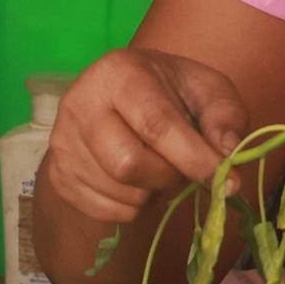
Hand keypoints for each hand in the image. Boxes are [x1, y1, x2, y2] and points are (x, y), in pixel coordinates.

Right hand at [42, 45, 257, 233]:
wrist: (120, 99)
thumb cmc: (170, 92)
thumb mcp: (208, 90)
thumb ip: (225, 116)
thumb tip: (226, 153)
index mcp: (119, 72)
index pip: (156, 124)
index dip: (194, 158)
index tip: (226, 182)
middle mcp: (80, 103)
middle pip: (128, 165)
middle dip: (168, 176)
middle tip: (181, 166)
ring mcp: (62, 141)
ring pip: (120, 192)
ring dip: (153, 193)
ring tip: (158, 168)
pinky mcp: (58, 173)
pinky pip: (106, 210)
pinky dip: (133, 207)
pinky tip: (137, 181)